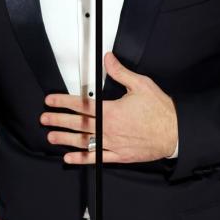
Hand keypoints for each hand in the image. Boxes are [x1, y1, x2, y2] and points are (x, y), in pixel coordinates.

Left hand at [41, 52, 178, 163]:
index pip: (81, 105)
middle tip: (45, 118)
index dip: (63, 101)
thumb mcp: (141, 85)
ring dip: (65, 139)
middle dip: (58, 120)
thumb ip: (121, 72)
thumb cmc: (160, 111)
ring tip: (51, 136)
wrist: (174, 132)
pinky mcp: (119, 155)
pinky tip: (69, 157)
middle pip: (77, 124)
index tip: (51, 100)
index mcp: (112, 111)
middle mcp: (109, 129)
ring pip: (83, 142)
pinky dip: (81, 159)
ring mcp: (112, 144)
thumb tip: (109, 60)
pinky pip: (95, 158)